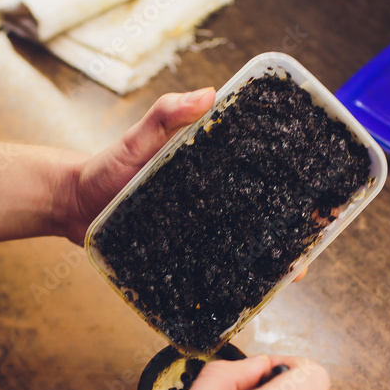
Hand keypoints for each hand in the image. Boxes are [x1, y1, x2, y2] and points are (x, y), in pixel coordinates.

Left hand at [61, 89, 310, 281]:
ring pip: (238, 249)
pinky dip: (226, 282)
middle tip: (303, 256)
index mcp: (210, 170)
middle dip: (286, 238)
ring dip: (262, 265)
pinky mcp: (178, 255)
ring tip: (283, 280)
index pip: (260, 178)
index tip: (317, 204)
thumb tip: (207, 94)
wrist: (72, 205)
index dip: (291, 191)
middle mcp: (210, 202)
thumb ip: (166, 115)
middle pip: (258, 220)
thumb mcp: (136, 139)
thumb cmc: (105, 167)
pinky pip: (207, 270)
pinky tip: (243, 295)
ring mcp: (196, 231)